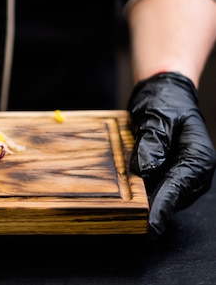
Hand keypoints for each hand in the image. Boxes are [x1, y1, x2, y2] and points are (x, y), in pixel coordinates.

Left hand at [128, 72, 215, 235]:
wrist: (165, 92)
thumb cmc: (165, 101)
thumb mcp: (157, 116)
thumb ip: (152, 142)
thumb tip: (144, 169)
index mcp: (198, 157)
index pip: (177, 188)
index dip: (161, 208)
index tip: (149, 226)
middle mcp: (194, 171)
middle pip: (169, 196)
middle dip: (148, 206)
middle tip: (123, 215)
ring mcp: (182, 175)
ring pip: (161, 195)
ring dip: (142, 197)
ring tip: (119, 202)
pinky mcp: (168, 174)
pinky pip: (154, 187)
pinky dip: (140, 188)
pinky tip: (124, 188)